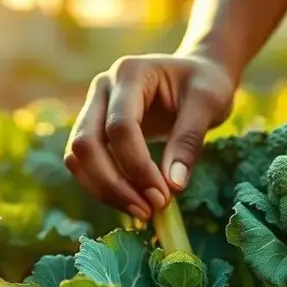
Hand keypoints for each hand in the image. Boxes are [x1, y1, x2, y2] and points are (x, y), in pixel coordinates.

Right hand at [64, 53, 235, 219]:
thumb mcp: (208, 103)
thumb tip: (173, 185)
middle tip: (149, 211)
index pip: (120, 126)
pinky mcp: (94, 130)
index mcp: (129, 73)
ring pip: (78, 158)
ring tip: (143, 213)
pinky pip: (84, 164)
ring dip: (105, 191)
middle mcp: (102, 88)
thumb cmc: (206, 83)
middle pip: (86, 143)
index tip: (163, 196)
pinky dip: (103, 188)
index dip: (137, 166)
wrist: (198, 73)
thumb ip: (189, 141)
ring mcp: (93, 108)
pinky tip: (133, 203)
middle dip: (114, 184)